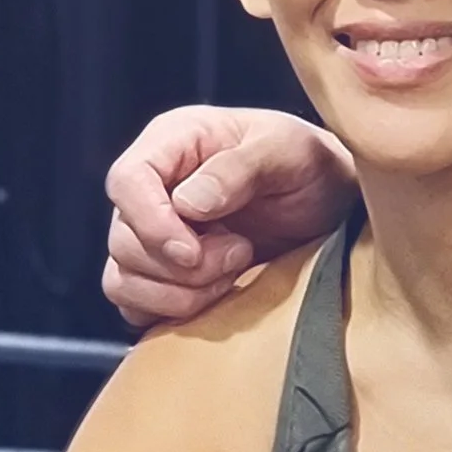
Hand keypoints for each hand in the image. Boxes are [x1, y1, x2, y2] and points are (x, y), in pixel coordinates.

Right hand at [102, 106, 354, 327]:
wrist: (328, 203)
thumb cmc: (309, 164)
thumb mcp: (290, 151)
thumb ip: (241, 168)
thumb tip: (188, 203)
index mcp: (174, 141)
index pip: (127, 180)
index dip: (150, 223)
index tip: (193, 251)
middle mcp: (153, 186)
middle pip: (123, 239)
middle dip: (182, 265)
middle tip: (241, 252)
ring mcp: (151, 231)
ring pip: (123, 278)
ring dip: (179, 292)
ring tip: (233, 271)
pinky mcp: (160, 272)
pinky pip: (134, 304)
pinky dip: (171, 311)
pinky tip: (217, 293)